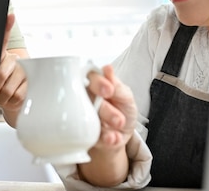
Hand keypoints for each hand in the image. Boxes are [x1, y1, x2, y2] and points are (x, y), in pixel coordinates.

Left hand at [0, 14, 27, 123]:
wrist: (9, 102)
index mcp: (0, 56)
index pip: (3, 39)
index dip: (7, 27)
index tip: (10, 15)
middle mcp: (13, 60)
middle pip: (0, 74)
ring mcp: (22, 71)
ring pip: (6, 89)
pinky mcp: (30, 83)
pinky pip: (14, 96)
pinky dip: (7, 103)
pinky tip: (7, 99)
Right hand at [76, 65, 137, 185]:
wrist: (121, 133)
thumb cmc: (122, 109)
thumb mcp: (126, 97)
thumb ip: (117, 86)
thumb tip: (107, 69)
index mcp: (96, 84)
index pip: (91, 77)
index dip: (98, 83)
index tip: (109, 90)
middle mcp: (86, 98)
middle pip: (88, 100)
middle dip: (105, 110)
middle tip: (119, 120)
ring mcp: (82, 115)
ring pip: (88, 118)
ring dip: (105, 127)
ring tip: (119, 130)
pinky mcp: (83, 132)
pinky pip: (90, 135)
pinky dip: (105, 139)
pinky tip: (113, 138)